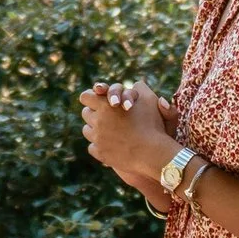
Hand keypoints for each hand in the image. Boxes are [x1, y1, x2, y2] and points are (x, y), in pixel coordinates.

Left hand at [80, 78, 181, 197]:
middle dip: (94, 113)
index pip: (85, 96)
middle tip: (106, 116)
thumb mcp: (149, 100)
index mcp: (105, 105)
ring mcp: (97, 138)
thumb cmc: (152, 124)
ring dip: (95, 129)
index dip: (92, 97)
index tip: (98, 101)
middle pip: (85, 113)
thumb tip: (135, 84)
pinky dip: (99, 146)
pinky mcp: (99, 153)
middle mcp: (97, 121)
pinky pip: (92, 147)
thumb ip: (139, 88)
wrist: (153, 153)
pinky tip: (110, 145)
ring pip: (87, 131)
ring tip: (109, 131)